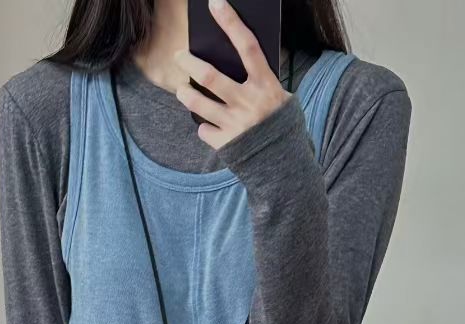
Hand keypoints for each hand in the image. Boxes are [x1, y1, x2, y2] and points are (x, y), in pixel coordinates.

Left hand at [173, 0, 289, 149]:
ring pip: (198, 104)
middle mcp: (248, 103)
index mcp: (266, 86)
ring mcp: (235, 125)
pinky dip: (204, 127)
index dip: (231, 23)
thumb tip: (234, 62)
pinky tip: (208, 126)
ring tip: (182, 89)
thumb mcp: (280, 98)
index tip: (215, 4)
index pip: (248, 47)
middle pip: (210, 76)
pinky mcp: (226, 144)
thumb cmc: (280, 125)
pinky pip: (204, 130)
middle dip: (189, 62)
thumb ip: (260, 81)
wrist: (285, 166)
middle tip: (179, 56)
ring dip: (185, 94)